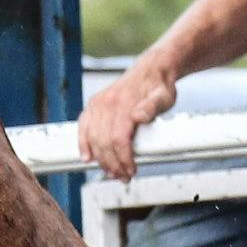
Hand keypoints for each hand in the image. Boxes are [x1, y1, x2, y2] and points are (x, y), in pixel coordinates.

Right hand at [78, 62, 177, 181]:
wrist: (151, 70)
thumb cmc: (159, 87)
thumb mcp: (163, 97)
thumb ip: (152, 107)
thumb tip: (139, 116)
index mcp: (124, 103)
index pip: (119, 139)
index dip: (124, 159)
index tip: (131, 170)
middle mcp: (107, 103)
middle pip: (104, 143)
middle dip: (113, 164)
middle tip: (123, 176)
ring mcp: (98, 104)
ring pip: (93, 139)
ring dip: (101, 159)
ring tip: (112, 171)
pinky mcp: (93, 105)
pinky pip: (83, 127)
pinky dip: (83, 144)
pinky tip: (87, 157)